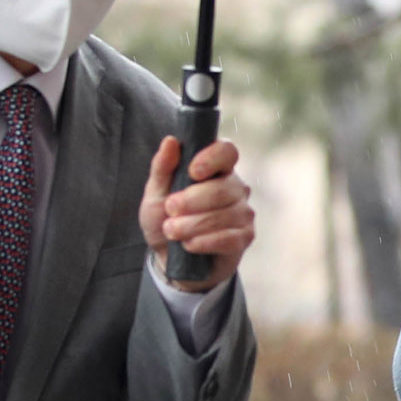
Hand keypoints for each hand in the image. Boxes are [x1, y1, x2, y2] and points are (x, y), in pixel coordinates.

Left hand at [141, 136, 254, 291]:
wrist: (172, 259)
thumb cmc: (166, 221)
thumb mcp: (155, 193)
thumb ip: (162, 168)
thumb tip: (171, 141)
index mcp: (216, 169)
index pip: (227, 152)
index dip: (212, 159)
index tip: (192, 172)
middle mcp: (235, 188)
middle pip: (222, 188)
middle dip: (191, 201)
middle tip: (169, 210)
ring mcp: (243, 213)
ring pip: (223, 215)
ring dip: (192, 225)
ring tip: (173, 232)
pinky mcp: (245, 237)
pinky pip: (228, 237)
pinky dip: (203, 242)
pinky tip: (189, 245)